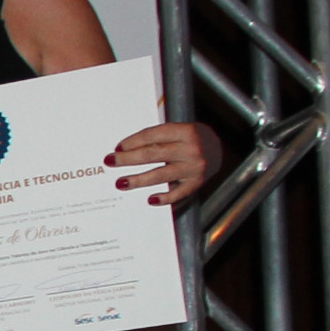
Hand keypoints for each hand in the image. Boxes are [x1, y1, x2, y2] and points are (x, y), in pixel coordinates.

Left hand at [107, 119, 221, 208]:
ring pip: (160, 175)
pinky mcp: (197, 183)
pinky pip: (178, 193)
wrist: (219, 147)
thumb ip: (156, 138)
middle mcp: (191, 149)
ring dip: (138, 180)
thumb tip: (125, 149)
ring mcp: (195, 167)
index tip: (117, 148)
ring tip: (121, 182)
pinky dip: (164, 198)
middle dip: (128, 159)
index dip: (132, 142)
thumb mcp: (177, 130)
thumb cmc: (190, 138)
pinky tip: (150, 199)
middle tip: (110, 162)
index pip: (152, 136)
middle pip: (152, 155)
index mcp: (184, 131)